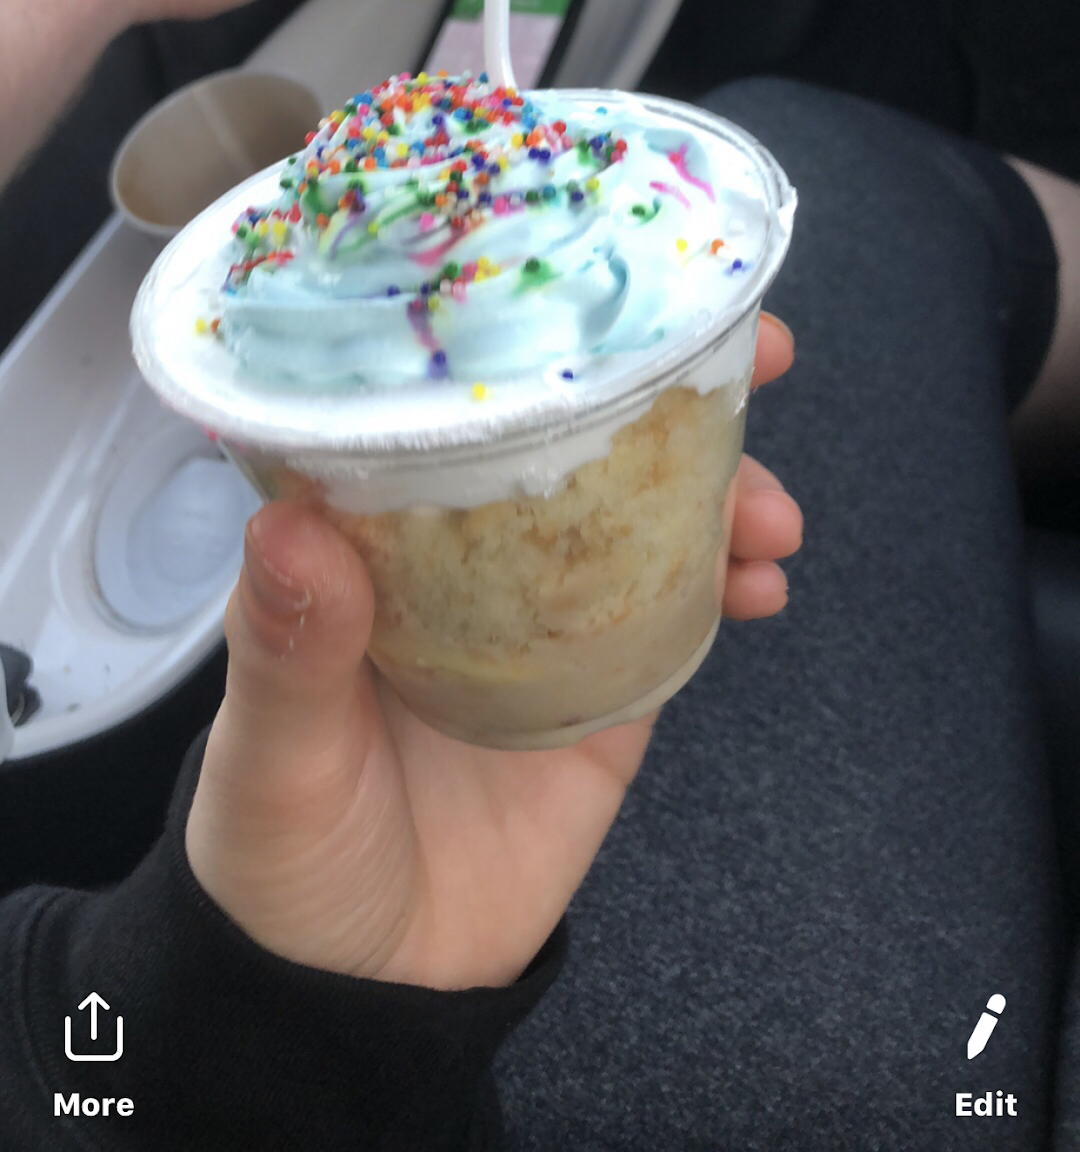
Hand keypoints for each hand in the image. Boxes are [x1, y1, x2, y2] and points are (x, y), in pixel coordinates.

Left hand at [185, 314, 800, 993]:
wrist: (369, 999)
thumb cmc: (283, 860)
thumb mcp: (272, 759)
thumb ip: (288, 653)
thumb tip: (292, 526)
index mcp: (371, 537)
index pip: (440, 399)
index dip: (515, 328)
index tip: (595, 281)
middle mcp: (459, 552)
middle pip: (567, 433)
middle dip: (661, 383)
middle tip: (753, 350)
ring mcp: (541, 615)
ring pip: (642, 508)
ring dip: (720, 483)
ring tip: (770, 511)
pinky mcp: (605, 688)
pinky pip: (679, 612)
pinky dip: (730, 580)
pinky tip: (762, 580)